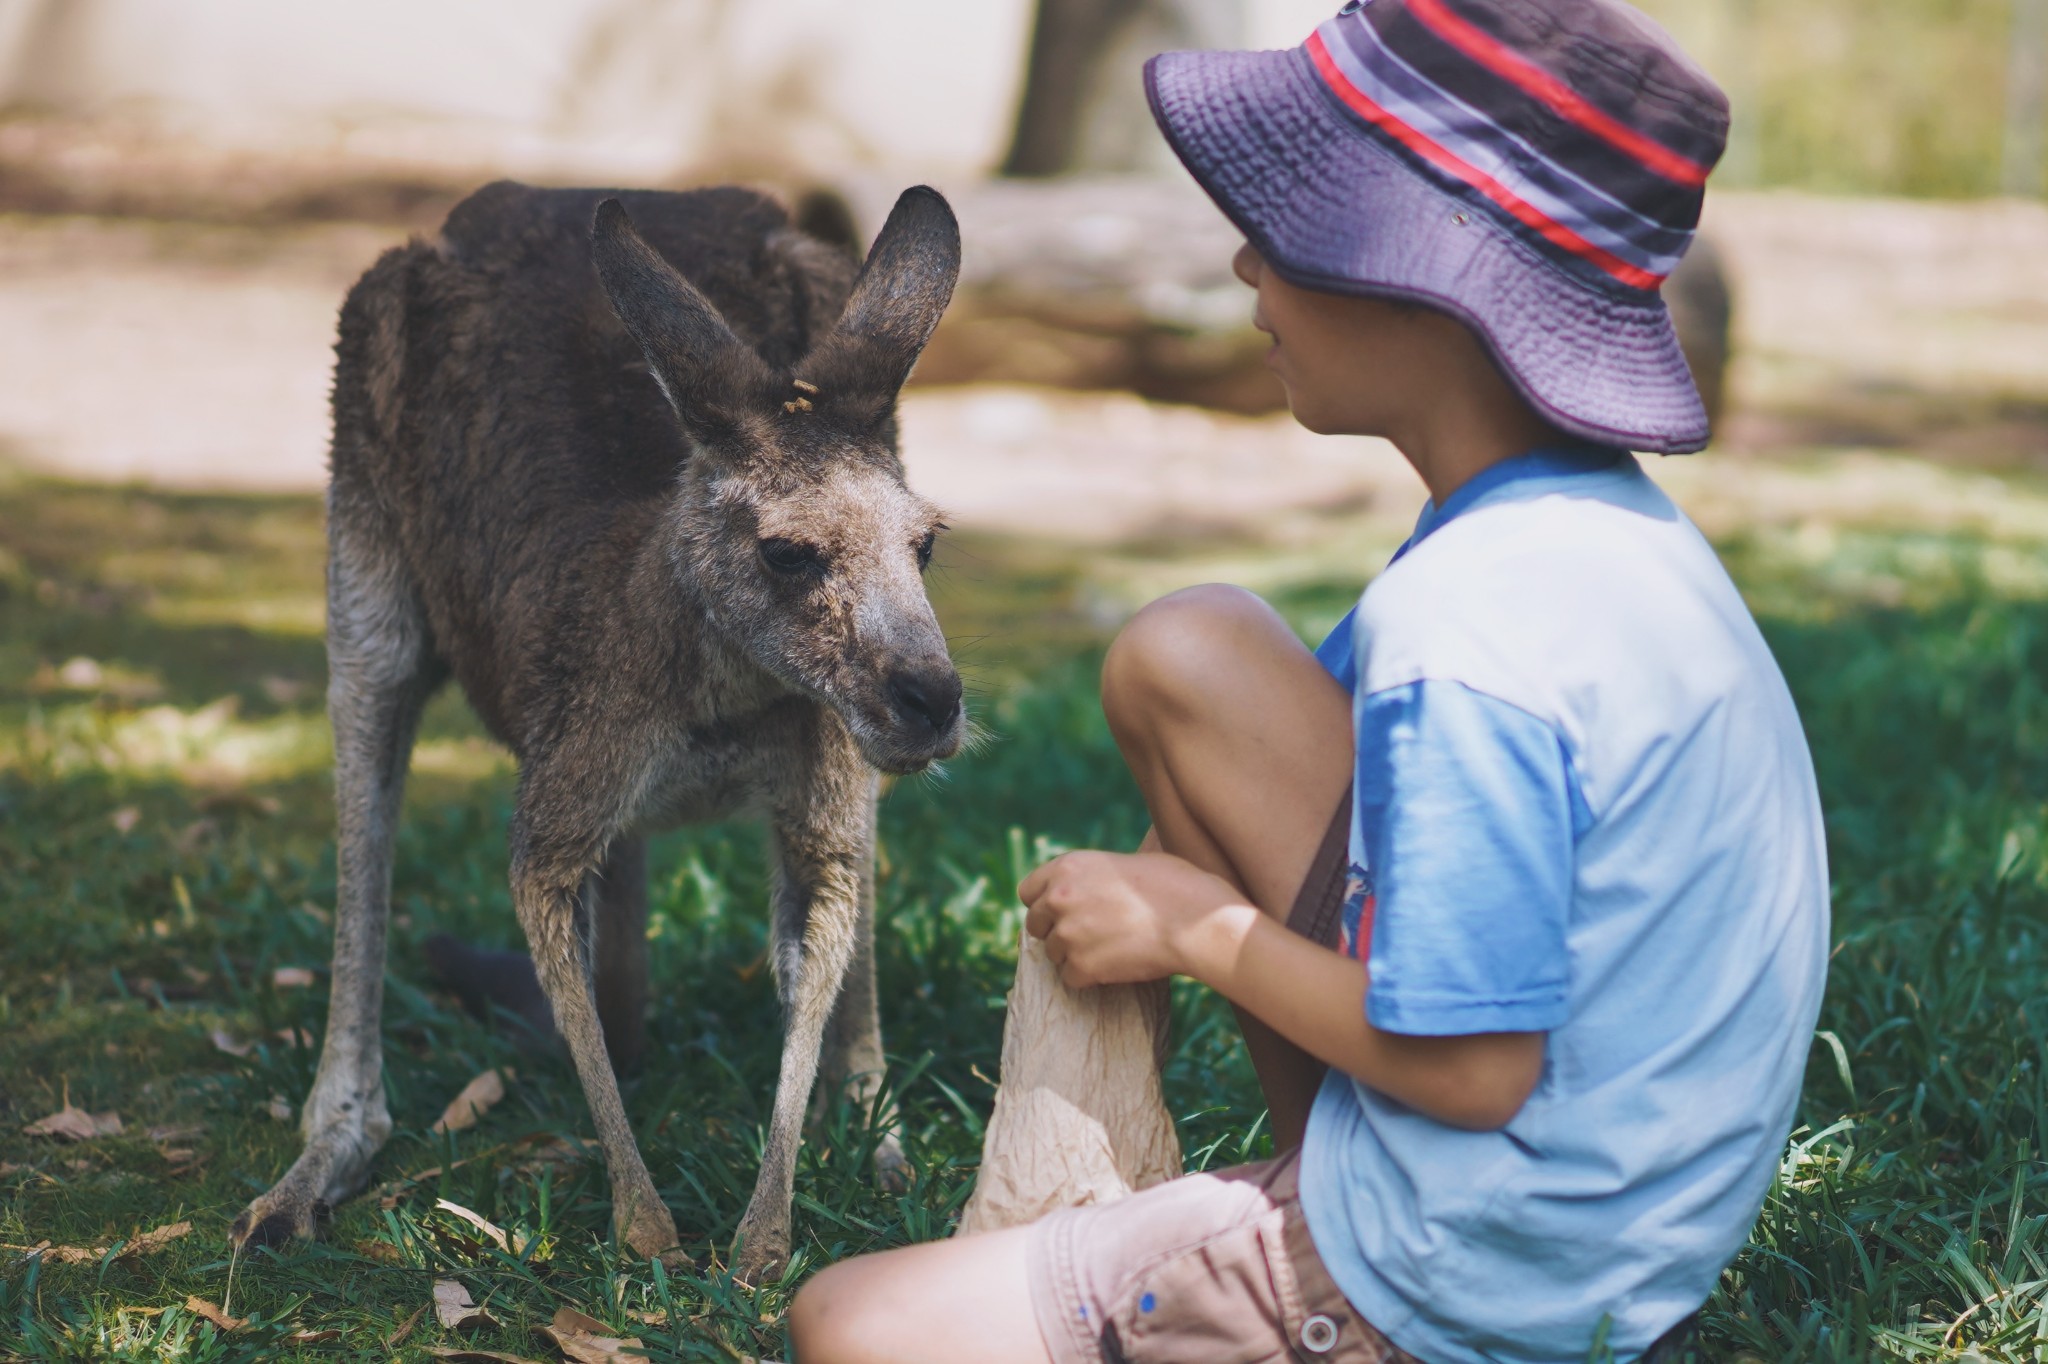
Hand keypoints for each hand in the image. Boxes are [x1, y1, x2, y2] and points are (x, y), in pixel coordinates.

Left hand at [1018, 851, 1245, 987]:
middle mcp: (1059, 898)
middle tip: (1088, 935)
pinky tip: (1115, 965)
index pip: (1028, 892)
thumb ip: (1094, 876)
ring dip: (1075, 955)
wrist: (1194, 920)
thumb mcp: (1126, 863)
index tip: (1062, 913)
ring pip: (1054, 954)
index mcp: (1067, 866)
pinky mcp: (1081, 966)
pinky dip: (1089, 977)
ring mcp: (1067, 934)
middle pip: (1035, 925)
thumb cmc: (1174, 885)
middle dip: (1056, 931)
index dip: (1045, 904)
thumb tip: (1087, 888)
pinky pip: (1071, 978)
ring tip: (1111, 949)